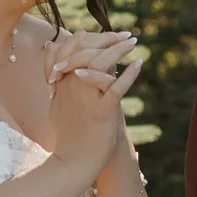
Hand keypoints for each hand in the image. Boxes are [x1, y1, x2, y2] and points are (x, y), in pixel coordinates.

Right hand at [46, 30, 138, 174]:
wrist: (73, 162)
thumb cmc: (68, 134)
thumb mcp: (57, 105)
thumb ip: (60, 84)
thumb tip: (62, 68)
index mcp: (61, 84)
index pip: (71, 48)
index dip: (90, 37)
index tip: (107, 34)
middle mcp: (71, 87)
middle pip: (85, 50)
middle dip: (107, 38)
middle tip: (125, 35)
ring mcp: (86, 99)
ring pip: (99, 64)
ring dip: (118, 50)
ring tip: (132, 42)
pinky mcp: (101, 112)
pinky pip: (116, 88)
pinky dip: (129, 74)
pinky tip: (139, 63)